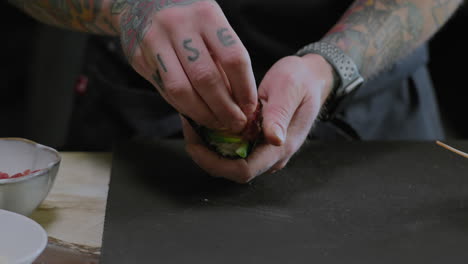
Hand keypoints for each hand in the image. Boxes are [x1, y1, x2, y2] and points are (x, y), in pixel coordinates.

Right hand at [114, 0, 256, 132]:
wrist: (141, 3)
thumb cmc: (189, 20)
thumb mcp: (211, 25)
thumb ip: (224, 58)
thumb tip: (242, 102)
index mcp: (206, 15)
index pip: (233, 58)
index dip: (245, 89)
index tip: (250, 108)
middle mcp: (179, 25)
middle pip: (207, 78)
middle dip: (225, 108)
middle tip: (235, 123)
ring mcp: (155, 41)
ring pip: (181, 90)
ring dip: (203, 114)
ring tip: (216, 123)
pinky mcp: (139, 57)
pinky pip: (165, 91)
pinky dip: (183, 107)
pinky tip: (196, 113)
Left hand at [182, 54, 334, 182]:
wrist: (310, 78)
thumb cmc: (301, 80)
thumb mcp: (290, 89)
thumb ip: (281, 114)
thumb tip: (274, 139)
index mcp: (281, 146)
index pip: (243, 170)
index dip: (215, 163)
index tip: (194, 143)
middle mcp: (271, 154)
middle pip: (231, 169)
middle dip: (206, 154)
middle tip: (189, 128)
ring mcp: (264, 149)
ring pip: (229, 161)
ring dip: (208, 146)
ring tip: (193, 123)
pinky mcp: (257, 141)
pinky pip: (232, 148)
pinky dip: (215, 138)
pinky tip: (204, 120)